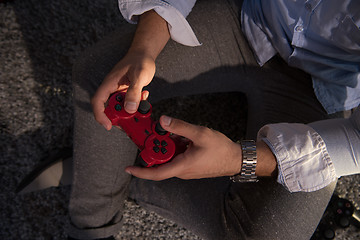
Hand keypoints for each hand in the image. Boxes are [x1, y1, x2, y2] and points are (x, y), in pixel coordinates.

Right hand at [91, 52, 154, 129]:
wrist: (145, 53)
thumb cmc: (140, 60)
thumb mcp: (139, 75)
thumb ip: (134, 92)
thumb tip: (129, 109)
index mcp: (109, 83)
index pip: (98, 102)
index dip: (100, 115)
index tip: (108, 125)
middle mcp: (112, 89)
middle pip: (109, 108)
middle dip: (119, 116)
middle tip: (131, 119)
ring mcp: (119, 91)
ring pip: (120, 107)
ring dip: (130, 110)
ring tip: (141, 105)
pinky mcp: (127, 92)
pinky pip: (129, 103)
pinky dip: (136, 104)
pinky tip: (145, 96)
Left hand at [125, 116, 242, 180]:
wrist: (235, 158)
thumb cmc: (220, 149)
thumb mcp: (199, 134)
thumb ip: (180, 127)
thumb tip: (163, 121)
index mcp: (182, 166)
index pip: (156, 173)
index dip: (141, 172)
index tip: (129, 168)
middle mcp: (182, 170)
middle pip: (161, 162)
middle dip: (156, 148)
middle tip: (157, 134)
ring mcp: (186, 169)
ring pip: (170, 158)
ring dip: (168, 146)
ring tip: (175, 134)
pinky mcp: (190, 165)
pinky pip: (177, 157)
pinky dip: (176, 147)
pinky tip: (183, 137)